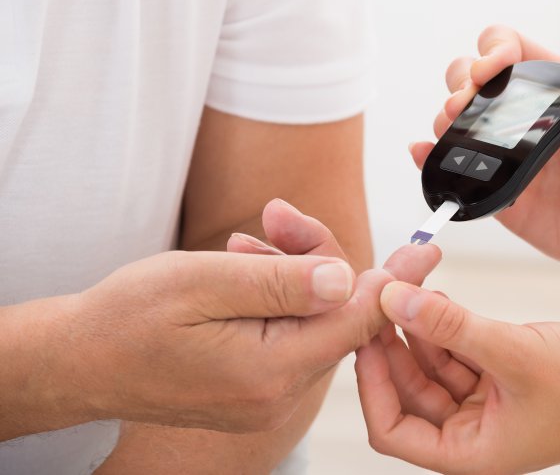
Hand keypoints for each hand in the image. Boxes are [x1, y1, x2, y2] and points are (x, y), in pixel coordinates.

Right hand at [33, 205, 440, 437]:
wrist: (80, 359)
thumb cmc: (127, 318)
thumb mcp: (202, 282)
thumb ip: (281, 282)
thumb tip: (349, 279)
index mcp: (271, 370)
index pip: (356, 321)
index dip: (394, 280)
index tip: (427, 249)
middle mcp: (278, 392)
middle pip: (334, 314)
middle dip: (316, 258)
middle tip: (277, 217)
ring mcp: (267, 394)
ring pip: (310, 318)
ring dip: (288, 271)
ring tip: (243, 245)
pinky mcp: (255, 385)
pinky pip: (287, 332)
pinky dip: (275, 295)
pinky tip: (245, 267)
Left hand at [356, 283, 559, 474]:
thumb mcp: (516, 354)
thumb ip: (451, 328)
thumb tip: (394, 299)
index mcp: (471, 451)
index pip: (392, 429)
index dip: (371, 382)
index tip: (364, 335)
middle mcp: (475, 431)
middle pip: (409, 390)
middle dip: (392, 344)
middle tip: (379, 296)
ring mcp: (490, 403)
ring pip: (432, 365)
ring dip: (418, 328)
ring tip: (409, 287)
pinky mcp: (505, 375)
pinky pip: (459, 350)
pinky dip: (446, 325)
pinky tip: (437, 295)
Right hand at [411, 25, 559, 318]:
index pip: (516, 52)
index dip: (495, 49)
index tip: (491, 69)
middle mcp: (527, 121)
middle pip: (474, 81)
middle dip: (460, 83)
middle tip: (463, 106)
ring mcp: (509, 156)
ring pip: (459, 121)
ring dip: (444, 119)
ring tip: (447, 129)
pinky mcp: (499, 193)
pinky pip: (459, 172)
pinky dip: (433, 160)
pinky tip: (423, 155)